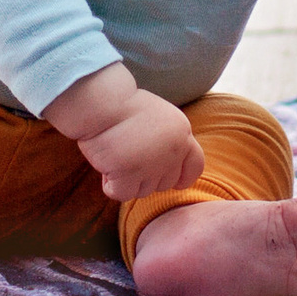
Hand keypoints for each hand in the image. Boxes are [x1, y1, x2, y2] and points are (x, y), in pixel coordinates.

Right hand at [43, 65, 205, 201]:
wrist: (101, 101)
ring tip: (115, 154)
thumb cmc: (123, 105)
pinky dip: (110, 185)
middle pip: (165, 184)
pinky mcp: (129, 174)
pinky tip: (105, 163)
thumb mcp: (159, 117)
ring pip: (143, 191)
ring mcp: (153, 165)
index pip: (195, 167)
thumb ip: (167, 140)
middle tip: (126, 156)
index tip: (172, 181)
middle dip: (146, 177)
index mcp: (182, 133)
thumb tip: (165, 166)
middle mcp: (173, 152)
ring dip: (126, 179)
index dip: (182, 177)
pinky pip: (122, 194)